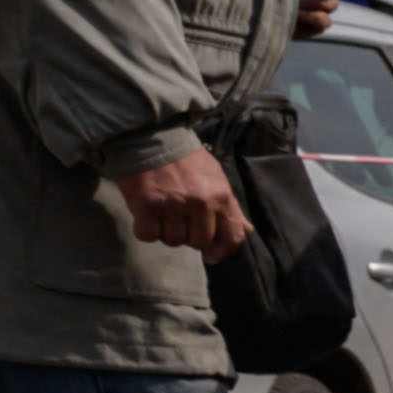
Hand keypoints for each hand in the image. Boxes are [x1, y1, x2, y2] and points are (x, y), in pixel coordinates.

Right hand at [118, 144, 250, 252]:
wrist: (152, 138)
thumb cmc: (186, 160)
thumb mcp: (216, 178)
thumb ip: (230, 207)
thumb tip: (247, 230)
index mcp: (221, 197)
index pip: (232, 237)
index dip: (222, 250)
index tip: (211, 255)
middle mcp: (200, 203)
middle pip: (198, 242)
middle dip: (189, 236)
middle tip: (180, 221)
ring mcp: (173, 205)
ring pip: (173, 240)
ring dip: (167, 232)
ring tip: (163, 214)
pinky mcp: (147, 206)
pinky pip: (148, 235)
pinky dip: (146, 230)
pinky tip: (147, 216)